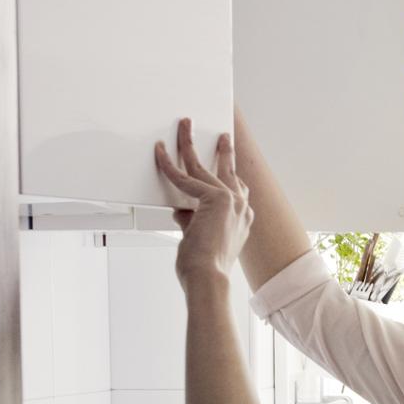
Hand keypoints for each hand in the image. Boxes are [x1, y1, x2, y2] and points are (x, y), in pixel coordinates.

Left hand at [155, 118, 252, 289]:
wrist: (208, 277)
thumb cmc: (205, 267)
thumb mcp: (199, 238)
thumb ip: (192, 220)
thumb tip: (180, 210)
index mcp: (243, 219)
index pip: (238, 190)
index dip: (231, 174)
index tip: (229, 161)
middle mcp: (242, 208)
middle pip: (228, 171)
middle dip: (223, 151)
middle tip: (222, 136)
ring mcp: (232, 201)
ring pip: (204, 166)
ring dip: (190, 144)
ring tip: (185, 126)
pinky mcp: (215, 199)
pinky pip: (184, 178)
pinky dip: (168, 165)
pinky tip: (161, 152)